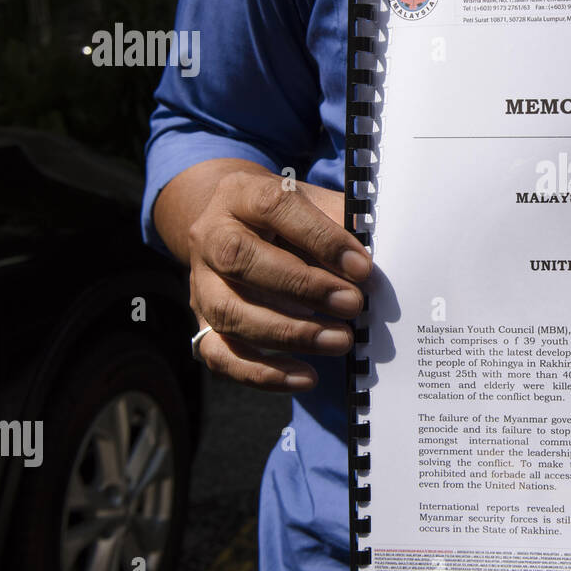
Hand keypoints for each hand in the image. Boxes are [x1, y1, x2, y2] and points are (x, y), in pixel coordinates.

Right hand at [185, 169, 371, 390]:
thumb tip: (368, 266)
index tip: (361, 266)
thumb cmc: (288, 217)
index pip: (275, 208)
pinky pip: (221, 355)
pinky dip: (263, 373)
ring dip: (289, 333)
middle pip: (241, 260)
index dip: (320, 237)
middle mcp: (211, 235)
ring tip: (339, 341)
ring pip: (230, 312)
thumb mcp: (313, 203)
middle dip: (303, 286)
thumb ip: (340, 224)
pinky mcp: (202, 321)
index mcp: (241, 193)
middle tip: (352, 304)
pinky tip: (306, 377)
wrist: (236, 224)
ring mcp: (201, 281)